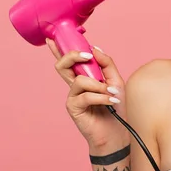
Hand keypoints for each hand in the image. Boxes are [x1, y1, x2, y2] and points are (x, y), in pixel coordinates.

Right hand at [47, 39, 129, 153]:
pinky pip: (85, 96)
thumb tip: (95, 49)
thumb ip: (106, 64)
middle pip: (62, 66)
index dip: (57, 50)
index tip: (52, 38)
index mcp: (84, 77)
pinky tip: (111, 101)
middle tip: (87, 56)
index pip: (68, 61)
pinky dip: (101, 97)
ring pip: (78, 80)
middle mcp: (75, 86)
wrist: (117, 132)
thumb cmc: (116, 107)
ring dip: (98, 85)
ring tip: (111, 93)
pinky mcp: (73, 108)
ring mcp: (73, 97)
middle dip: (72, 56)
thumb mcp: (116, 81)